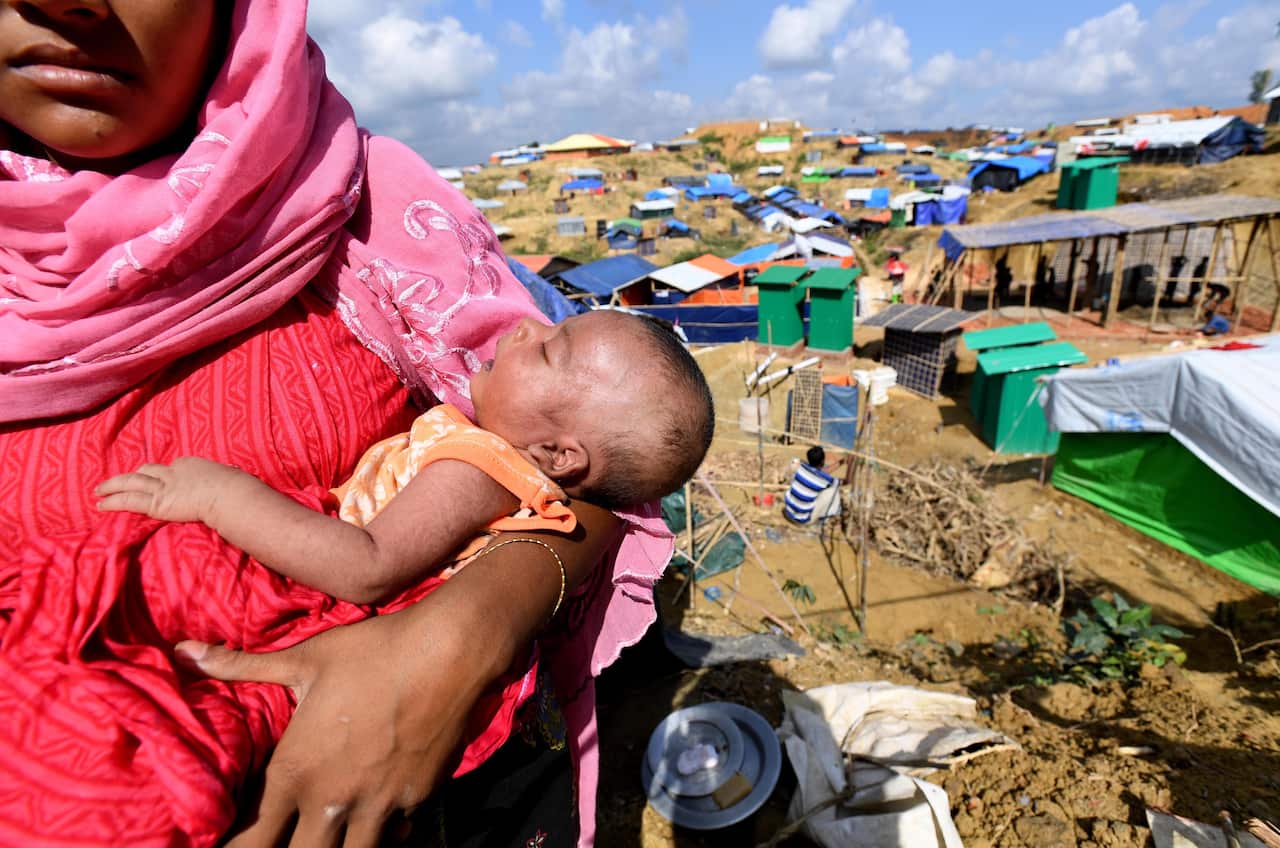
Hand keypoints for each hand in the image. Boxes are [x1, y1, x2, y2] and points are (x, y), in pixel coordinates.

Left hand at [95, 457, 241, 522]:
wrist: (228, 494)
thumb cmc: (236, 488)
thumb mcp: (230, 478)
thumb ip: (227, 479)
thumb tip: (237, 480)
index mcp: (191, 465)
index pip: (172, 468)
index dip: (163, 474)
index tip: (159, 479)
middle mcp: (174, 472)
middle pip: (147, 470)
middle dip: (132, 475)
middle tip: (118, 480)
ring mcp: (164, 487)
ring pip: (131, 482)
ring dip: (113, 485)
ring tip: (98, 491)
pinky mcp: (157, 502)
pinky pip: (129, 500)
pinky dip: (113, 501)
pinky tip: (101, 504)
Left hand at [177, 599, 498, 847]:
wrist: (450, 652)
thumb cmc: (373, 651)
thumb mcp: (305, 658)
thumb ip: (241, 666)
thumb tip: (183, 652)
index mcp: (295, 770)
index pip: (252, 838)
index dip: (237, 847)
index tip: (234, 843)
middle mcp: (332, 799)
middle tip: (289, 834)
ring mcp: (379, 805)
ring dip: (341, 844)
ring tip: (335, 831)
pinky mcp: (418, 799)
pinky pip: (394, 834)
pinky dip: (384, 832)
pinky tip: (381, 818)